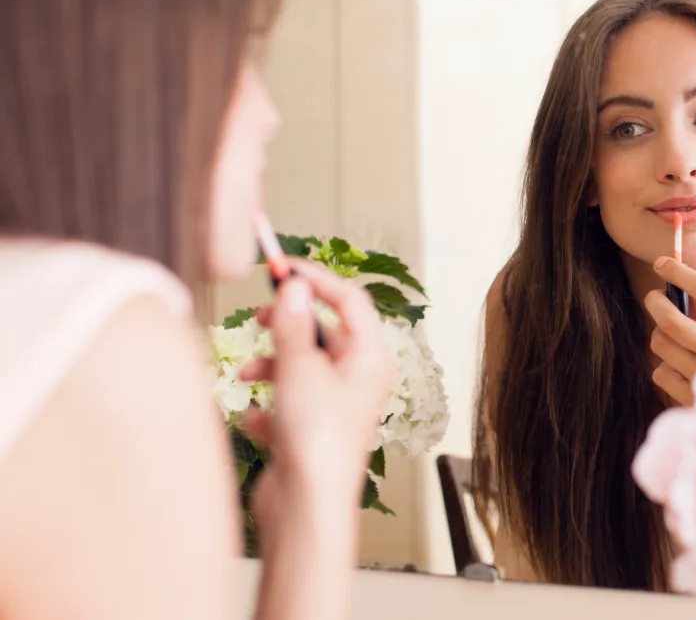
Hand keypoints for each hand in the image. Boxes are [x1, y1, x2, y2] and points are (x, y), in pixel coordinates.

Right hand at [238, 257, 393, 503]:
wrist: (306, 505)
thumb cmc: (316, 439)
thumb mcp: (300, 368)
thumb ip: (294, 324)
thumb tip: (295, 287)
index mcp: (371, 360)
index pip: (351, 301)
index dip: (317, 279)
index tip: (283, 268)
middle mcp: (359, 381)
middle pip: (325, 332)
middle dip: (289, 323)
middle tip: (259, 314)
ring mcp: (337, 407)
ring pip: (302, 365)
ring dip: (271, 362)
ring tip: (247, 373)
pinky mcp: (313, 431)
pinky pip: (287, 401)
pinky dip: (268, 403)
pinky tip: (255, 419)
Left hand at [644, 256, 695, 405]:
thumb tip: (682, 292)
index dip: (678, 272)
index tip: (662, 263)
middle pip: (670, 319)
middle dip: (655, 302)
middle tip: (654, 298)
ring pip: (661, 344)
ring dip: (661, 337)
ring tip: (675, 341)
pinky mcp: (692, 400)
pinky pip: (661, 373)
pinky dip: (665, 368)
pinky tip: (681, 371)